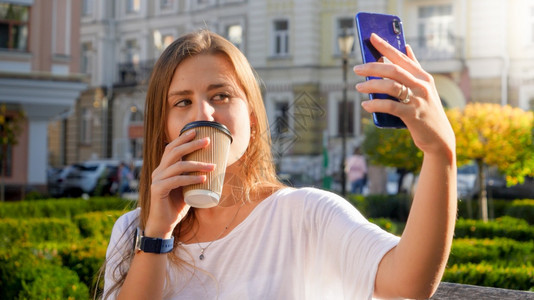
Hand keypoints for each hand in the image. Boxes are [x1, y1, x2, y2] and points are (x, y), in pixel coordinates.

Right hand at [146, 130, 215, 237]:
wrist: (163, 224)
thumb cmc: (176, 205)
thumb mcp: (186, 188)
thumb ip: (193, 178)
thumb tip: (213, 168)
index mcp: (164, 168)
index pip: (171, 148)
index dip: (182, 138)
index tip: (197, 131)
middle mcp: (159, 171)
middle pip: (174, 151)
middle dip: (191, 144)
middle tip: (207, 141)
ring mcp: (157, 180)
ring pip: (177, 165)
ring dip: (197, 164)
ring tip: (212, 166)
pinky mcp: (158, 190)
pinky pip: (176, 181)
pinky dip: (191, 179)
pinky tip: (202, 179)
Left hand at [354, 33, 454, 158]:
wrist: (438, 137)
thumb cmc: (426, 110)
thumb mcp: (424, 87)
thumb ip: (414, 67)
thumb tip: (406, 46)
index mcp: (422, 76)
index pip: (401, 57)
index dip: (386, 46)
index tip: (372, 37)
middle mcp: (422, 85)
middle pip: (394, 70)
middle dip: (373, 67)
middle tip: (357, 68)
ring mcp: (418, 100)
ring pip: (391, 86)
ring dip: (371, 85)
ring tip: (358, 87)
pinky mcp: (413, 115)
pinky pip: (390, 106)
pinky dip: (375, 104)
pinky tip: (366, 104)